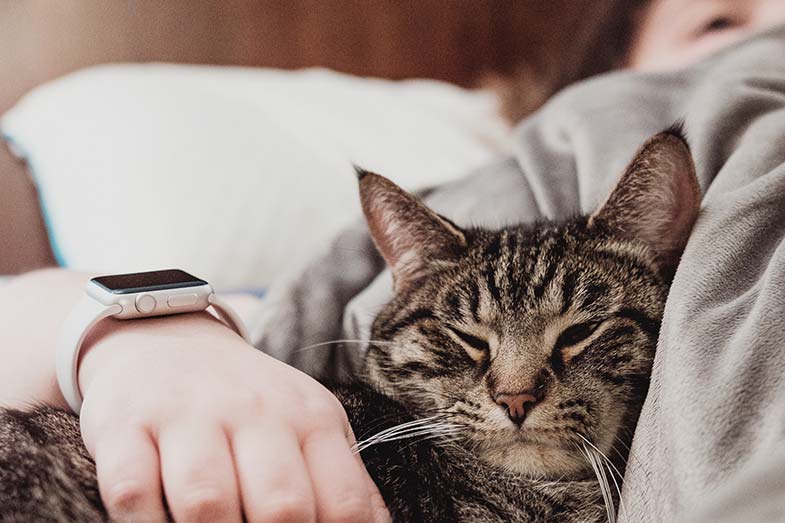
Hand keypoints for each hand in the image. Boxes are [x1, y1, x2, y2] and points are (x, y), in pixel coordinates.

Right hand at [77, 312, 389, 521]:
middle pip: (281, 506)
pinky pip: (133, 492)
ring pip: (207, 503)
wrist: (167, 336)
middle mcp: (255, 412)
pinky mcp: (126, 423)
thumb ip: (343, 479)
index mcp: (310, 419)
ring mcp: (188, 415)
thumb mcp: (308, 423)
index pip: (345, 502)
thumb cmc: (249, 400)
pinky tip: (157, 522)